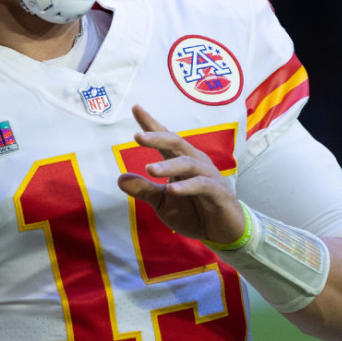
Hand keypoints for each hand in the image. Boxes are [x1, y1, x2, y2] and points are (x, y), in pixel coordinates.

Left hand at [117, 105, 245, 245]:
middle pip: (176, 142)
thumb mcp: (163, 202)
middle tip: (137, 136)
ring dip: (168, 166)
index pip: (164, 138)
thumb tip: (120, 179)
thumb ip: (144, 190)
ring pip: (188, 163)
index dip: (151, 123)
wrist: (221, 233)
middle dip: (157, 137)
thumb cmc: (192, 212)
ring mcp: (208, 176)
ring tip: (150, 169)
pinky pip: (202, 185)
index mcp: (180, 161)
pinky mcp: (218, 192)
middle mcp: (194, 162)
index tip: (136, 107)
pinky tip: (172, 189)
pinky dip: (187, 186)